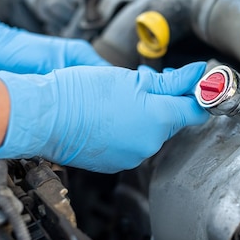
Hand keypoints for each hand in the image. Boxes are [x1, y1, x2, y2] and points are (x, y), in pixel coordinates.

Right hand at [0, 62, 208, 172]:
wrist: (43, 116)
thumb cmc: (80, 94)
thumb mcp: (130, 79)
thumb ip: (169, 82)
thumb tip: (196, 76)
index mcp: (158, 121)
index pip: (196, 110)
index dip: (197, 93)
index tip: (194, 83)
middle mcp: (149, 144)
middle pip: (173, 120)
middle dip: (165, 99)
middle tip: (146, 80)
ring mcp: (132, 156)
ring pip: (152, 131)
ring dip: (146, 113)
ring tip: (120, 96)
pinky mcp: (115, 162)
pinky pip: (133, 142)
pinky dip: (129, 127)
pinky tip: (111, 114)